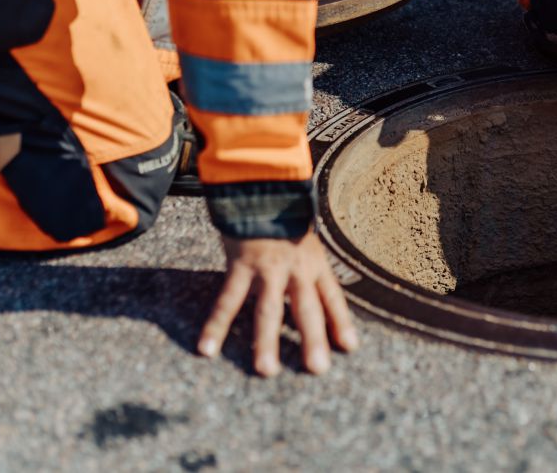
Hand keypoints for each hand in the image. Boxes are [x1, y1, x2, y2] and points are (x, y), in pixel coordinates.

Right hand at [198, 231, 357, 376]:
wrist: (260, 185)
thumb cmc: (281, 216)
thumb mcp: (303, 240)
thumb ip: (306, 268)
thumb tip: (311, 298)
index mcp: (315, 262)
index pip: (332, 296)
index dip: (341, 321)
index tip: (350, 347)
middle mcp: (297, 267)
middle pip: (307, 308)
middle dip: (313, 340)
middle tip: (317, 369)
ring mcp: (269, 267)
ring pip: (269, 309)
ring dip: (266, 342)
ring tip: (265, 371)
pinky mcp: (241, 263)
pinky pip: (228, 300)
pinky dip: (216, 325)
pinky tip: (207, 348)